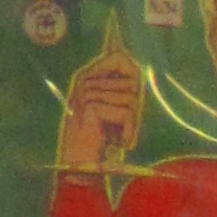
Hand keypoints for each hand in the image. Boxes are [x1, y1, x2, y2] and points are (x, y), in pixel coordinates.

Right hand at [56, 29, 144, 174]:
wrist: (78, 166)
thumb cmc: (97, 140)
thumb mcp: (108, 112)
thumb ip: (119, 92)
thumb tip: (137, 69)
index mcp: (88, 77)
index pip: (117, 56)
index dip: (130, 60)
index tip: (130, 50)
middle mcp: (85, 80)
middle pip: (131, 81)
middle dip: (135, 108)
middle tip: (124, 128)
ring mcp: (86, 92)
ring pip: (131, 99)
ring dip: (131, 124)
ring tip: (117, 137)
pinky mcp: (91, 107)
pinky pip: (127, 113)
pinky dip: (128, 133)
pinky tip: (119, 144)